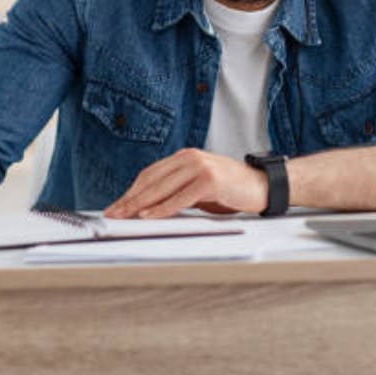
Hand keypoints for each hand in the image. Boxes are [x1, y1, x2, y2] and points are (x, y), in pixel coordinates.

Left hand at [104, 148, 267, 218]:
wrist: (262, 185)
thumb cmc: (230, 190)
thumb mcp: (198, 188)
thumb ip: (176, 191)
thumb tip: (147, 209)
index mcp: (184, 157)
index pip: (150, 174)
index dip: (131, 191)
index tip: (116, 206)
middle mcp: (190, 158)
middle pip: (152, 180)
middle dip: (130, 199)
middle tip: (113, 214)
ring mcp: (200, 167)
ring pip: (162, 187)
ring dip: (140, 204)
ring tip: (124, 216)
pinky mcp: (210, 180)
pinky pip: (180, 197)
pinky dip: (162, 208)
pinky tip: (149, 216)